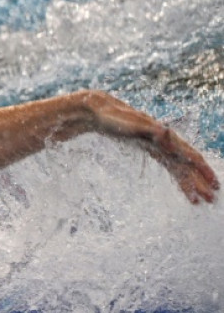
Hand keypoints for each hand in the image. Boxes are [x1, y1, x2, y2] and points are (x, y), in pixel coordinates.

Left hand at [82, 91, 218, 203]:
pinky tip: (183, 184)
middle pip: (186, 165)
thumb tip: (168, 133)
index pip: (189, 156)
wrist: (100, 112)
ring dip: (190, 183)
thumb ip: (151, 130)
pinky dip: (178, 176)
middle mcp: (165, 142)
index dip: (201, 171)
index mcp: (164, 137)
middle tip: (211, 200)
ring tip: (197, 199)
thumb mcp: (133, 124)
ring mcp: (158, 145)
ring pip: (180, 167)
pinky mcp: (150, 147)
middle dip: (198, 182)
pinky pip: (169, 164)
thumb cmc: (115, 118)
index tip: (212, 186)